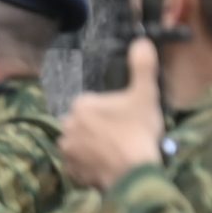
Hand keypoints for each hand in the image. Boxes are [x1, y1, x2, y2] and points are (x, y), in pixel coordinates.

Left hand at [60, 41, 164, 193]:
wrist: (133, 172)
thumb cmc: (138, 130)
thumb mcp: (145, 94)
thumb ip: (142, 66)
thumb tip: (141, 41)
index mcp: (81, 105)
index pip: (92, 103)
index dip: (109, 110)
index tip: (124, 118)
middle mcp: (66, 126)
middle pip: (84, 123)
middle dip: (97, 127)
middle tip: (120, 135)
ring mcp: (67, 150)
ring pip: (80, 142)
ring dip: (91, 145)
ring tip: (114, 150)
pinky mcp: (71, 171)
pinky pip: (79, 164)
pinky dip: (89, 164)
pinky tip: (106, 164)